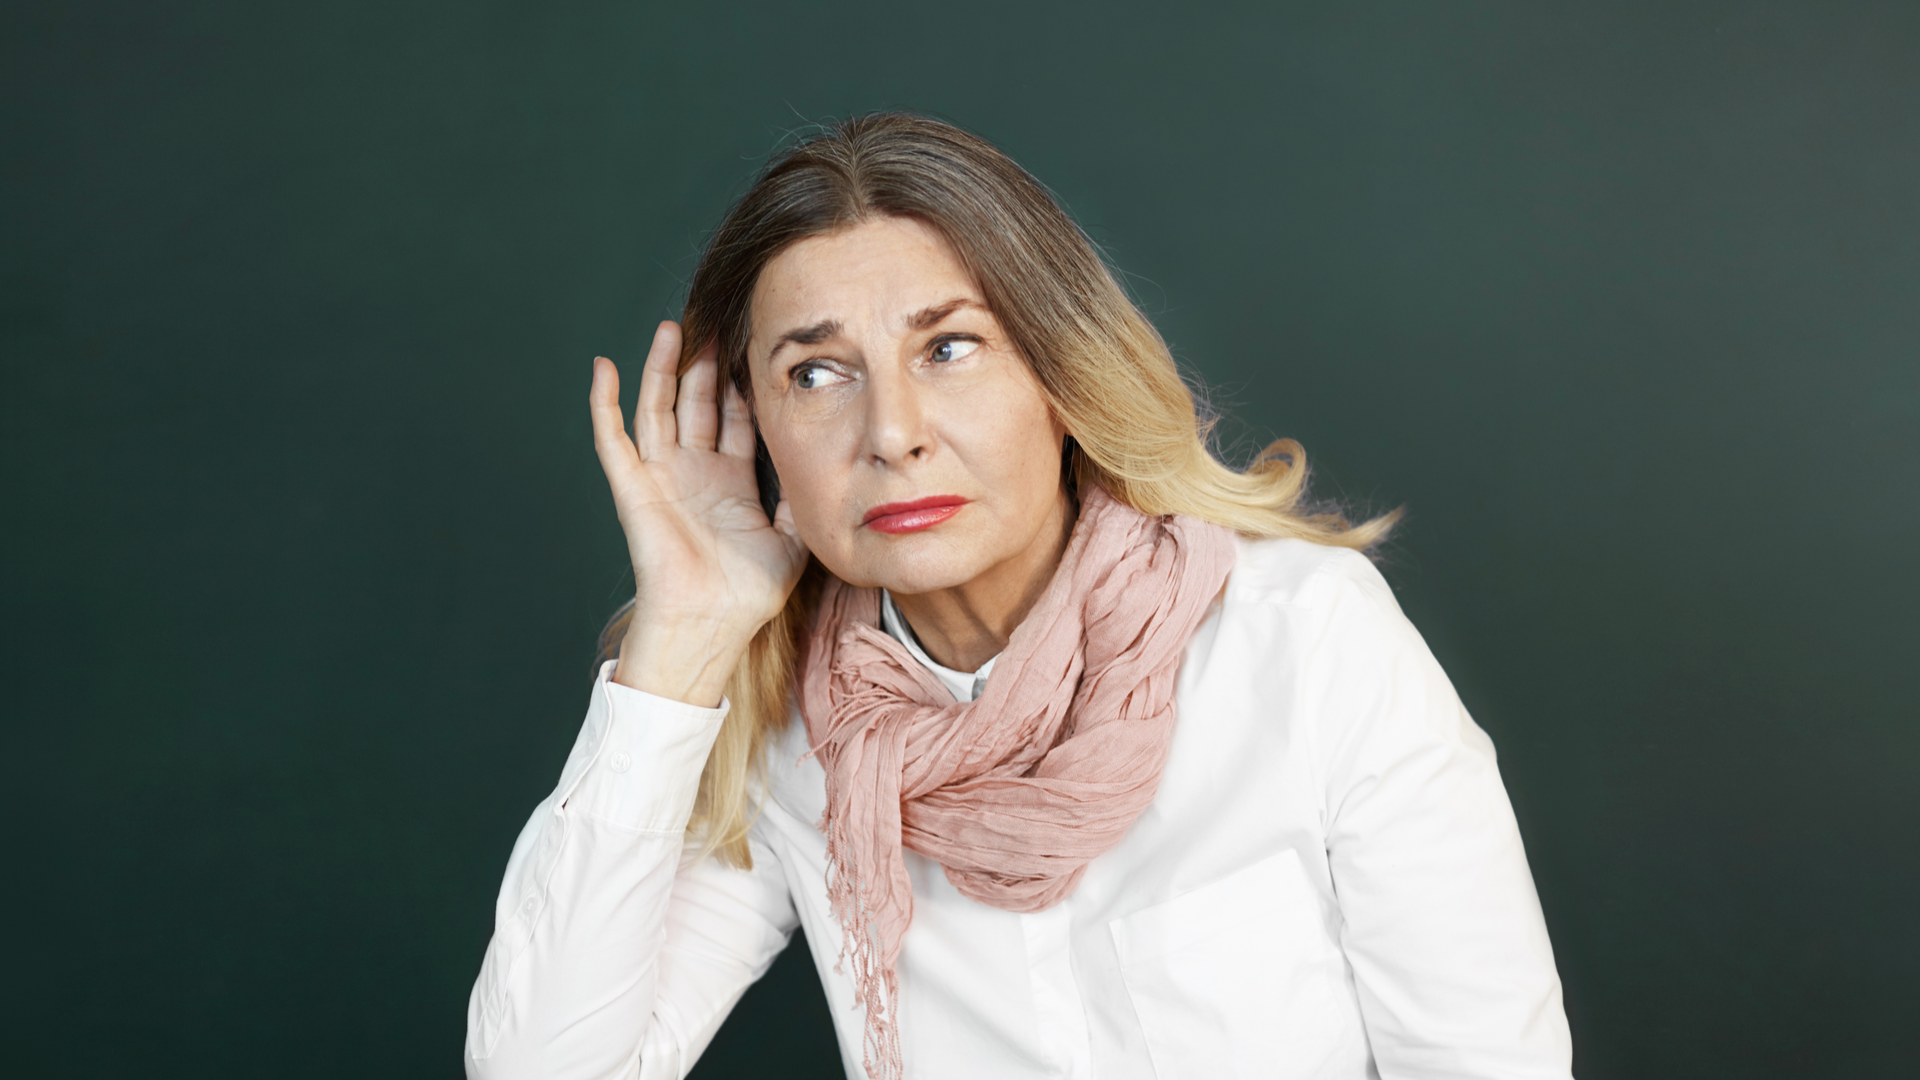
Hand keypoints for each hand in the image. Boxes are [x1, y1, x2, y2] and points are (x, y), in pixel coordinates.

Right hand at [589, 321, 808, 704]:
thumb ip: (802, 497)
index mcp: (728, 482)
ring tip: (672, 328)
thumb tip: (827, 460)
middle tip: (719, 322)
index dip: (742, 384)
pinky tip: (606, 367)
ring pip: (658, 408)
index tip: (754, 347)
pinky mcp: (634, 487)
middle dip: (707, 364)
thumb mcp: (791, 536)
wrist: (711, 623)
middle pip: (697, 404)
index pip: (734, 419)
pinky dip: (605, 402)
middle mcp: (693, 472)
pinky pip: (614, 438)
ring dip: (661, 369)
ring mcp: (661, 476)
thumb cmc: (748, 592)